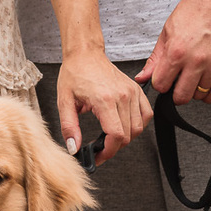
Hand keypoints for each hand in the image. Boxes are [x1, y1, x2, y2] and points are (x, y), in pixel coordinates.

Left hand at [56, 50, 153, 165]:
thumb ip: (69, 127)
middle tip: (99, 148)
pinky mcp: (136, 90)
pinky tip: (124, 125)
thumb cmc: (74, 74)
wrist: (85, 54)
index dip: (108, 152)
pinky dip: (138, 124)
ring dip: (126, 137)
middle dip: (113, 147)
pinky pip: (146, 114)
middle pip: (128, 135)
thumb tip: (74, 148)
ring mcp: (132, 92)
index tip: (97, 157)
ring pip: (138, 128)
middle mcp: (122, 96)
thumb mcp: (64, 102)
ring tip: (110, 136)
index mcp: (104, 99)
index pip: (116, 135)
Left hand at [136, 0, 210, 104]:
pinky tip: (204, 86)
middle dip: (174, 92)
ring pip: (199, 96)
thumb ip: (155, 59)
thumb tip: (142, 77)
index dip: (160, 83)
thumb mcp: (166, 33)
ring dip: (193, 91)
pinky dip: (209, 95)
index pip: (161, 85)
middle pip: (180, 96)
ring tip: (192, 77)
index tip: (163, 77)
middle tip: (176, 81)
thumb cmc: (193, 11)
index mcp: (176, 52)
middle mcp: (196, 61)